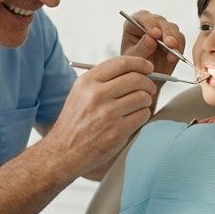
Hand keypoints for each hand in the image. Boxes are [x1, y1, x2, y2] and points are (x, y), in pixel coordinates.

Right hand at [44, 55, 156, 177]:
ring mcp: (107, 113)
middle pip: (136, 79)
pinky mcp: (117, 131)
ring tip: (139, 105)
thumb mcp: (80, 92)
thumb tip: (133, 70)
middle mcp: (96, 94)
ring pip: (142, 97)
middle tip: (149, 88)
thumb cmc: (75, 121)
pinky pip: (143, 115)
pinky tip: (134, 117)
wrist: (65, 150)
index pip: (121, 63)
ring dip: (146, 100)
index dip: (140, 63)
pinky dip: (143, 114)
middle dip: (148, 83)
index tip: (147, 67)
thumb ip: (102, 80)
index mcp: (87, 82)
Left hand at [120, 10, 186, 76]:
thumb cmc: (133, 65)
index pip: (142, 16)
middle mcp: (148, 25)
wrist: (144, 76)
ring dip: (174, 40)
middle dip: (165, 32)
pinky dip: (179, 48)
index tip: (154, 33)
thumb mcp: (133, 58)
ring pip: (172, 28)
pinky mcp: (173, 39)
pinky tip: (174, 57)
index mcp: (133, 25)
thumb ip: (141, 48)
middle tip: (169, 44)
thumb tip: (150, 38)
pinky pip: (180, 39)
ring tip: (172, 54)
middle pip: (159, 21)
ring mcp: (162, 30)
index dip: (149, 22)